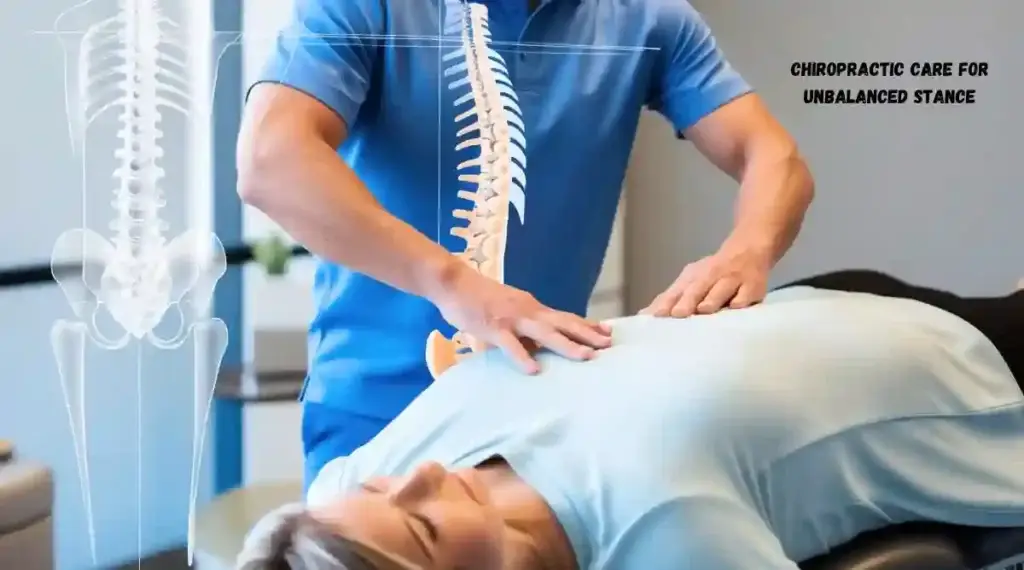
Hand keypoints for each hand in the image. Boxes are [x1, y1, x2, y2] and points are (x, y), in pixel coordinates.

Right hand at [430, 265, 612, 373]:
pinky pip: (511, 345)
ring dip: (567, 344)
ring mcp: (512, 318)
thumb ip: (523, 328)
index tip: (608, 332)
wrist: (453, 282)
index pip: (565, 317)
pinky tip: (533, 370)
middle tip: (609, 344)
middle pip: (564, 323)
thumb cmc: (478, 297)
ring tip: (586, 357)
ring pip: (545, 333)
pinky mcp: (494, 327)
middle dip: (587, 334)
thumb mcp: (509, 310)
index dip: (587, 325)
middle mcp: (528, 310)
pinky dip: (523, 357)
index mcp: (532, 307)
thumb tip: (536, 347)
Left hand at [640, 245, 770, 317]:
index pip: (676, 291)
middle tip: (677, 314)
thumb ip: (671, 298)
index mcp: (692, 278)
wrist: (748, 249)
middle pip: (696, 289)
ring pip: (721, 289)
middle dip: (687, 301)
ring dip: (712, 298)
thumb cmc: (714, 273)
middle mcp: (710, 276)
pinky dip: (741, 300)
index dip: (665, 303)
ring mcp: (732, 279)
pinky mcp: (752, 285)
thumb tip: (643, 314)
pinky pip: (746, 293)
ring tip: (704, 309)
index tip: (654, 316)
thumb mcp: (691, 281)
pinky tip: (737, 307)